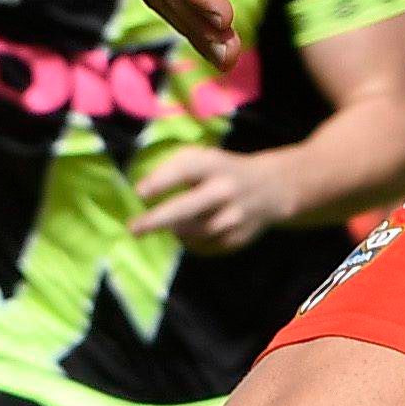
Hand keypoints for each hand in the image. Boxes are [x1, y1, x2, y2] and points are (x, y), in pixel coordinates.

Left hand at [126, 146, 301, 252]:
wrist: (271, 188)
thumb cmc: (223, 171)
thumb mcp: (205, 158)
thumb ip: (177, 169)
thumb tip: (141, 194)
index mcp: (214, 164)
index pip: (184, 169)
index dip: (160, 181)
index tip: (139, 193)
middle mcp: (225, 190)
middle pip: (185, 209)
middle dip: (156, 220)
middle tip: (133, 229)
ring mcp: (233, 217)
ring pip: (191, 233)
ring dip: (174, 231)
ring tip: (168, 225)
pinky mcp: (237, 238)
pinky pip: (203, 247)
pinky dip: (191, 242)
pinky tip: (191, 233)